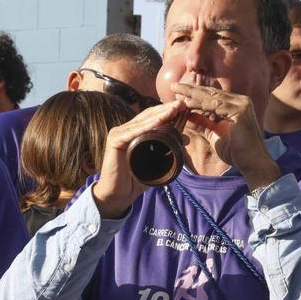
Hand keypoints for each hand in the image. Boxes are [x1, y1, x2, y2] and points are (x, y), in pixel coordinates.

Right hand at [92, 101, 188, 218]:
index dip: (167, 111)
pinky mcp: (114, 141)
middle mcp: (124, 130)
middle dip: (166, 109)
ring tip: (175, 109)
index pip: (152, 118)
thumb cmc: (136, 179)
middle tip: (182, 104)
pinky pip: (134, 132)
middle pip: (148, 116)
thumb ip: (169, 149)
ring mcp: (118, 134)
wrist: (119, 195)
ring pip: (142, 122)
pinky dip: (148, 126)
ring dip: (160, 115)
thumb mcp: (156, 161)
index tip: (184, 107)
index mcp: (133, 132)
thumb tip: (186, 138)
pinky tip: (160, 121)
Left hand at [168, 83, 279, 189]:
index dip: (194, 94)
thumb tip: (188, 114)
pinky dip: (200, 104)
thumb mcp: (214, 133)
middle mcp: (240, 101)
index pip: (212, 96)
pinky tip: (187, 103)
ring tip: (176, 91)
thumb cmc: (235, 151)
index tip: (177, 93)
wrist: (252, 162)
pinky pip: (216, 106)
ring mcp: (242, 104)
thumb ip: (204, 122)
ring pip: (212, 97)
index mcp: (236, 105)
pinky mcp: (240, 111)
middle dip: (191, 90)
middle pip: (211, 93)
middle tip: (173, 86)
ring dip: (193, 94)